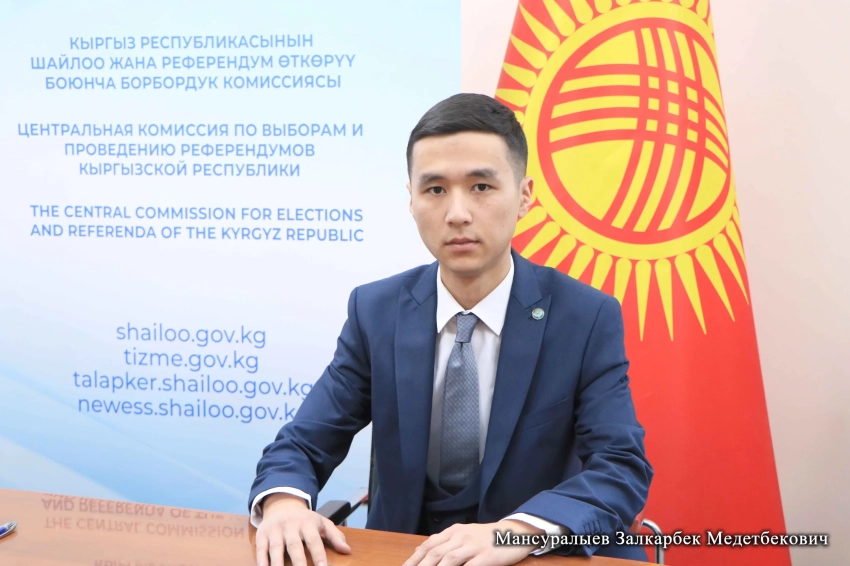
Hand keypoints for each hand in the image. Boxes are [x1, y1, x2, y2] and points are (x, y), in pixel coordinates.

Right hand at [255, 493, 350, 565]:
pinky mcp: (262, 536)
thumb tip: (347, 550)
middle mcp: (290, 526)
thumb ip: (335, 536)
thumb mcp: (322, 523)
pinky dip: (262, 561)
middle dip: (299, 563)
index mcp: (307, 523)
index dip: (318, 555)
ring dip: (277, 565)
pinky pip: (261, 550)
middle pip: (294, 546)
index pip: (314, 541)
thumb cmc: (305, 519)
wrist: (282, 505)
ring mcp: (275, 530)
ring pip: (276, 549)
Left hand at [401, 519, 544, 565]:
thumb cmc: (488, 537)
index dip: (414, 558)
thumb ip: (447, 542)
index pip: (428, 544)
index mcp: (454, 531)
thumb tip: (423, 552)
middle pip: (435, 553)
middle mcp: (461, 537)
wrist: (515, 532)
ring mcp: (473, 546)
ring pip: (449, 560)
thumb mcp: (465, 534)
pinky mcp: (486, 556)